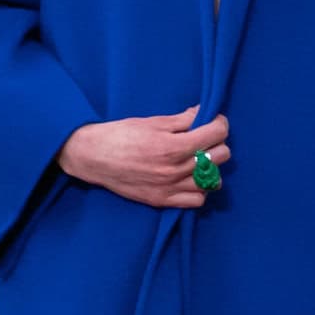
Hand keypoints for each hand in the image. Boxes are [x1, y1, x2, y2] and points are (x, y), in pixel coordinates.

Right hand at [60, 106, 230, 209]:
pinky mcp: (162, 200)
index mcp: (174, 146)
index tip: (213, 120)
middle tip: (205, 138)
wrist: (94, 157)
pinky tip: (190, 179)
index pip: (216, 133)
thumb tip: (202, 114)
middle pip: (221, 157)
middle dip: (217, 143)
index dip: (219, 123)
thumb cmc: (120, 135)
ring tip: (199, 160)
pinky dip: (199, 189)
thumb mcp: (152, 122)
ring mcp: (170, 188)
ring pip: (212, 181)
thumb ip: (182, 120)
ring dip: (211, 168)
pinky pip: (197, 200)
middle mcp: (176, 169)